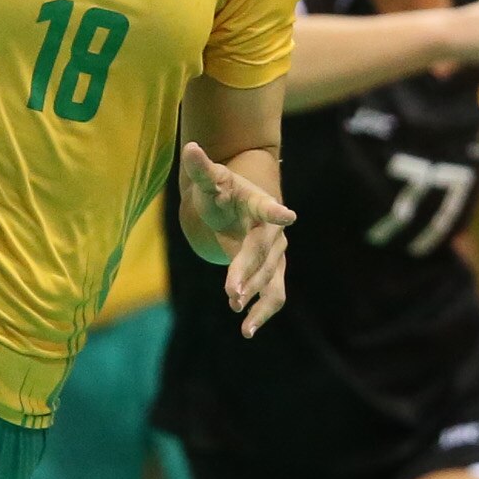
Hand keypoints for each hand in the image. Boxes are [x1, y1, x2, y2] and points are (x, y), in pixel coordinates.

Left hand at [178, 141, 295, 335]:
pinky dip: (262, 313)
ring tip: (237, 313)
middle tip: (230, 291)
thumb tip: (190, 148)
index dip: (275, 211)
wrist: (240, 205)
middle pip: (262, 253)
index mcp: (259, 203)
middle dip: (247, 272)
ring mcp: (276, 253)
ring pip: (272, 278)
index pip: (267, 207)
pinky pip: (274, 295)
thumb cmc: (222, 191)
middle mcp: (273, 230)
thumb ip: (201, 168)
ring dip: (256, 296)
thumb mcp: (209, 180)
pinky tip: (246, 330)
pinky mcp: (273, 272)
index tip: (287, 215)